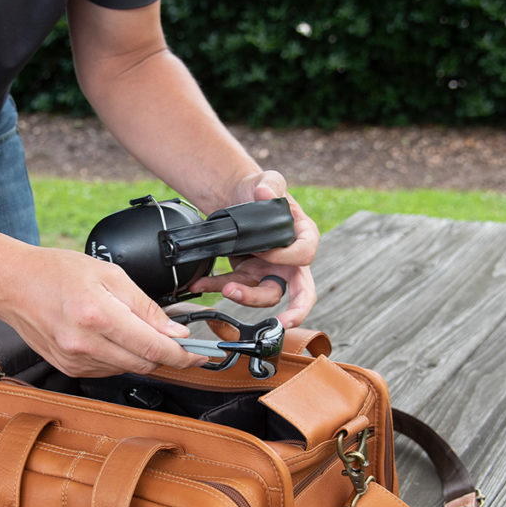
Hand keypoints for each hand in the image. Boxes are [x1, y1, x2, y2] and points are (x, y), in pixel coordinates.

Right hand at [0, 246, 205, 376]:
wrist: (11, 284)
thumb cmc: (55, 271)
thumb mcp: (109, 274)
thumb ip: (145, 306)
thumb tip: (174, 332)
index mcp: (98, 316)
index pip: (153, 348)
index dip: (184, 355)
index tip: (201, 355)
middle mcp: (85, 344)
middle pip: (144, 363)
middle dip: (166, 355)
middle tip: (179, 340)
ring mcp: (75, 360)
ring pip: (127, 368)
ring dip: (142, 355)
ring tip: (134, 328)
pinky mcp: (68, 368)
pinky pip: (108, 369)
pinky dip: (120, 356)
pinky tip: (112, 336)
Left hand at [188, 173, 318, 327]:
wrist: (238, 198)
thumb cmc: (260, 191)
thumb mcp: (267, 182)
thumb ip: (270, 185)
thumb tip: (264, 194)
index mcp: (303, 237)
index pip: (305, 255)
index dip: (287, 258)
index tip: (267, 252)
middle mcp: (289, 261)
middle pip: (298, 292)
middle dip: (295, 311)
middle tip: (284, 323)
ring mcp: (268, 272)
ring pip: (263, 295)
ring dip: (245, 297)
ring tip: (225, 288)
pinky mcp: (247, 276)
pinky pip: (235, 287)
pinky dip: (216, 287)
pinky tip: (200, 284)